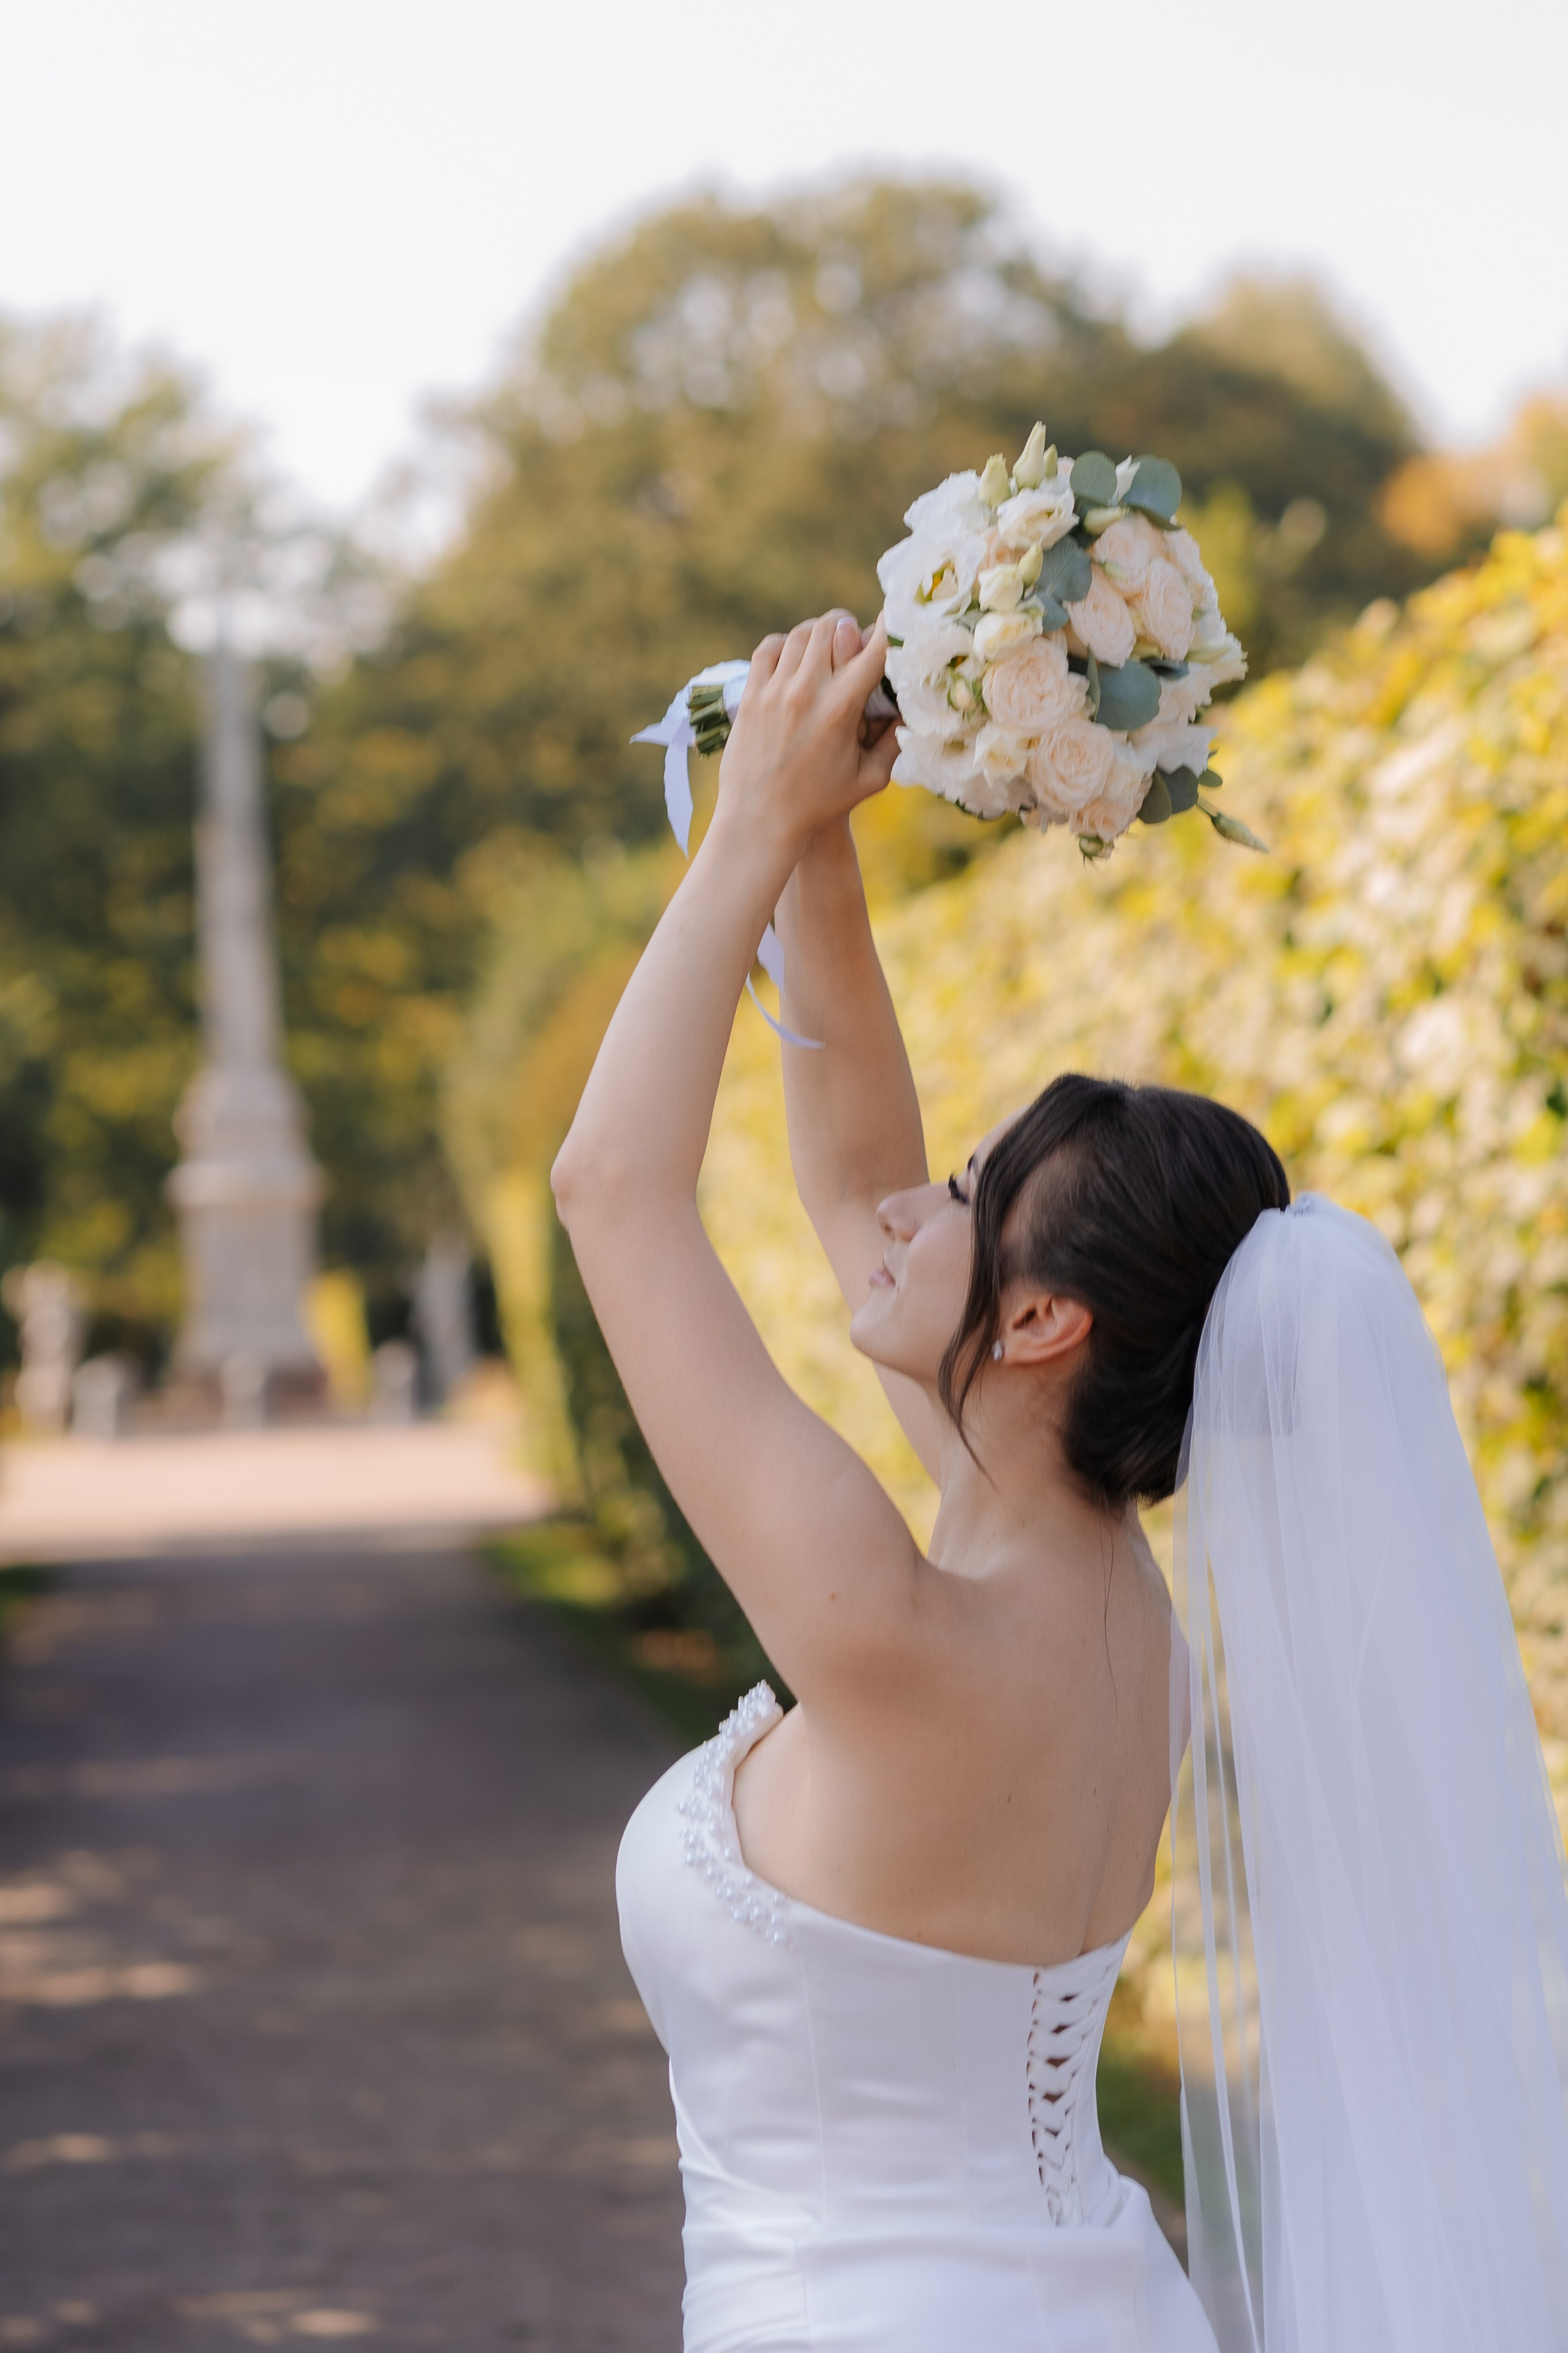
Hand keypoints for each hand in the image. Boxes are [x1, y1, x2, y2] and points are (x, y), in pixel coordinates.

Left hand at [714, 611, 896, 861]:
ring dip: (818, 633)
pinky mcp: (751, 695)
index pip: (874, 650)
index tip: (895, 619)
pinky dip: (784, 644)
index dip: (889, 628)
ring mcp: (775, 690)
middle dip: (848, 625)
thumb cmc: (819, 804)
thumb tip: (911, 710)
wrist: (760, 819)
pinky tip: (793, 657)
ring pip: (801, 634)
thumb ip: (894, 742)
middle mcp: (807, 691)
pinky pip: (768, 649)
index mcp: (841, 708)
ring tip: (826, 644)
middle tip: (853, 634)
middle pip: (833, 628)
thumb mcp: (869, 779)